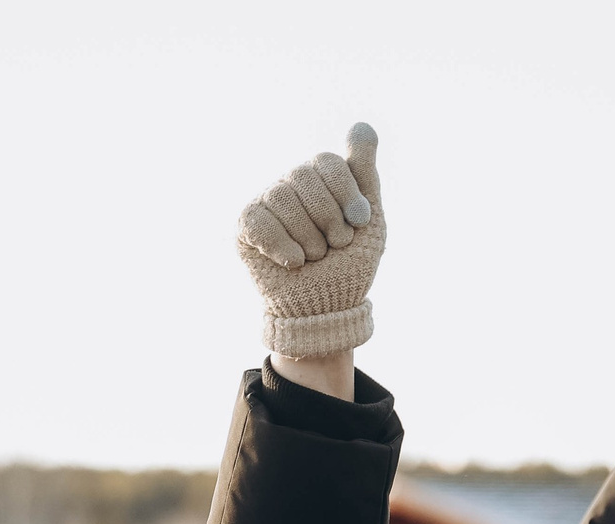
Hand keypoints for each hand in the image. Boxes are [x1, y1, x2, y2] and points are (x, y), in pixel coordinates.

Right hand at [237, 123, 382, 371]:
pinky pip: (259, 222)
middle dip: (328, 219)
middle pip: (304, 177)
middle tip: (334, 246)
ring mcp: (266, 203)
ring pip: (282, 198)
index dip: (347, 194)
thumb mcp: (368, 218)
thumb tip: (361, 124)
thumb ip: (364, 172)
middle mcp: (290, 184)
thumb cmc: (348, 264)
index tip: (359, 224)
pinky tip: (293, 262)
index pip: (328, 163)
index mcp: (320, 177)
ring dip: (308, 238)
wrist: (326, 307)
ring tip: (314, 257)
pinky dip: (281, 246)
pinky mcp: (245, 227)